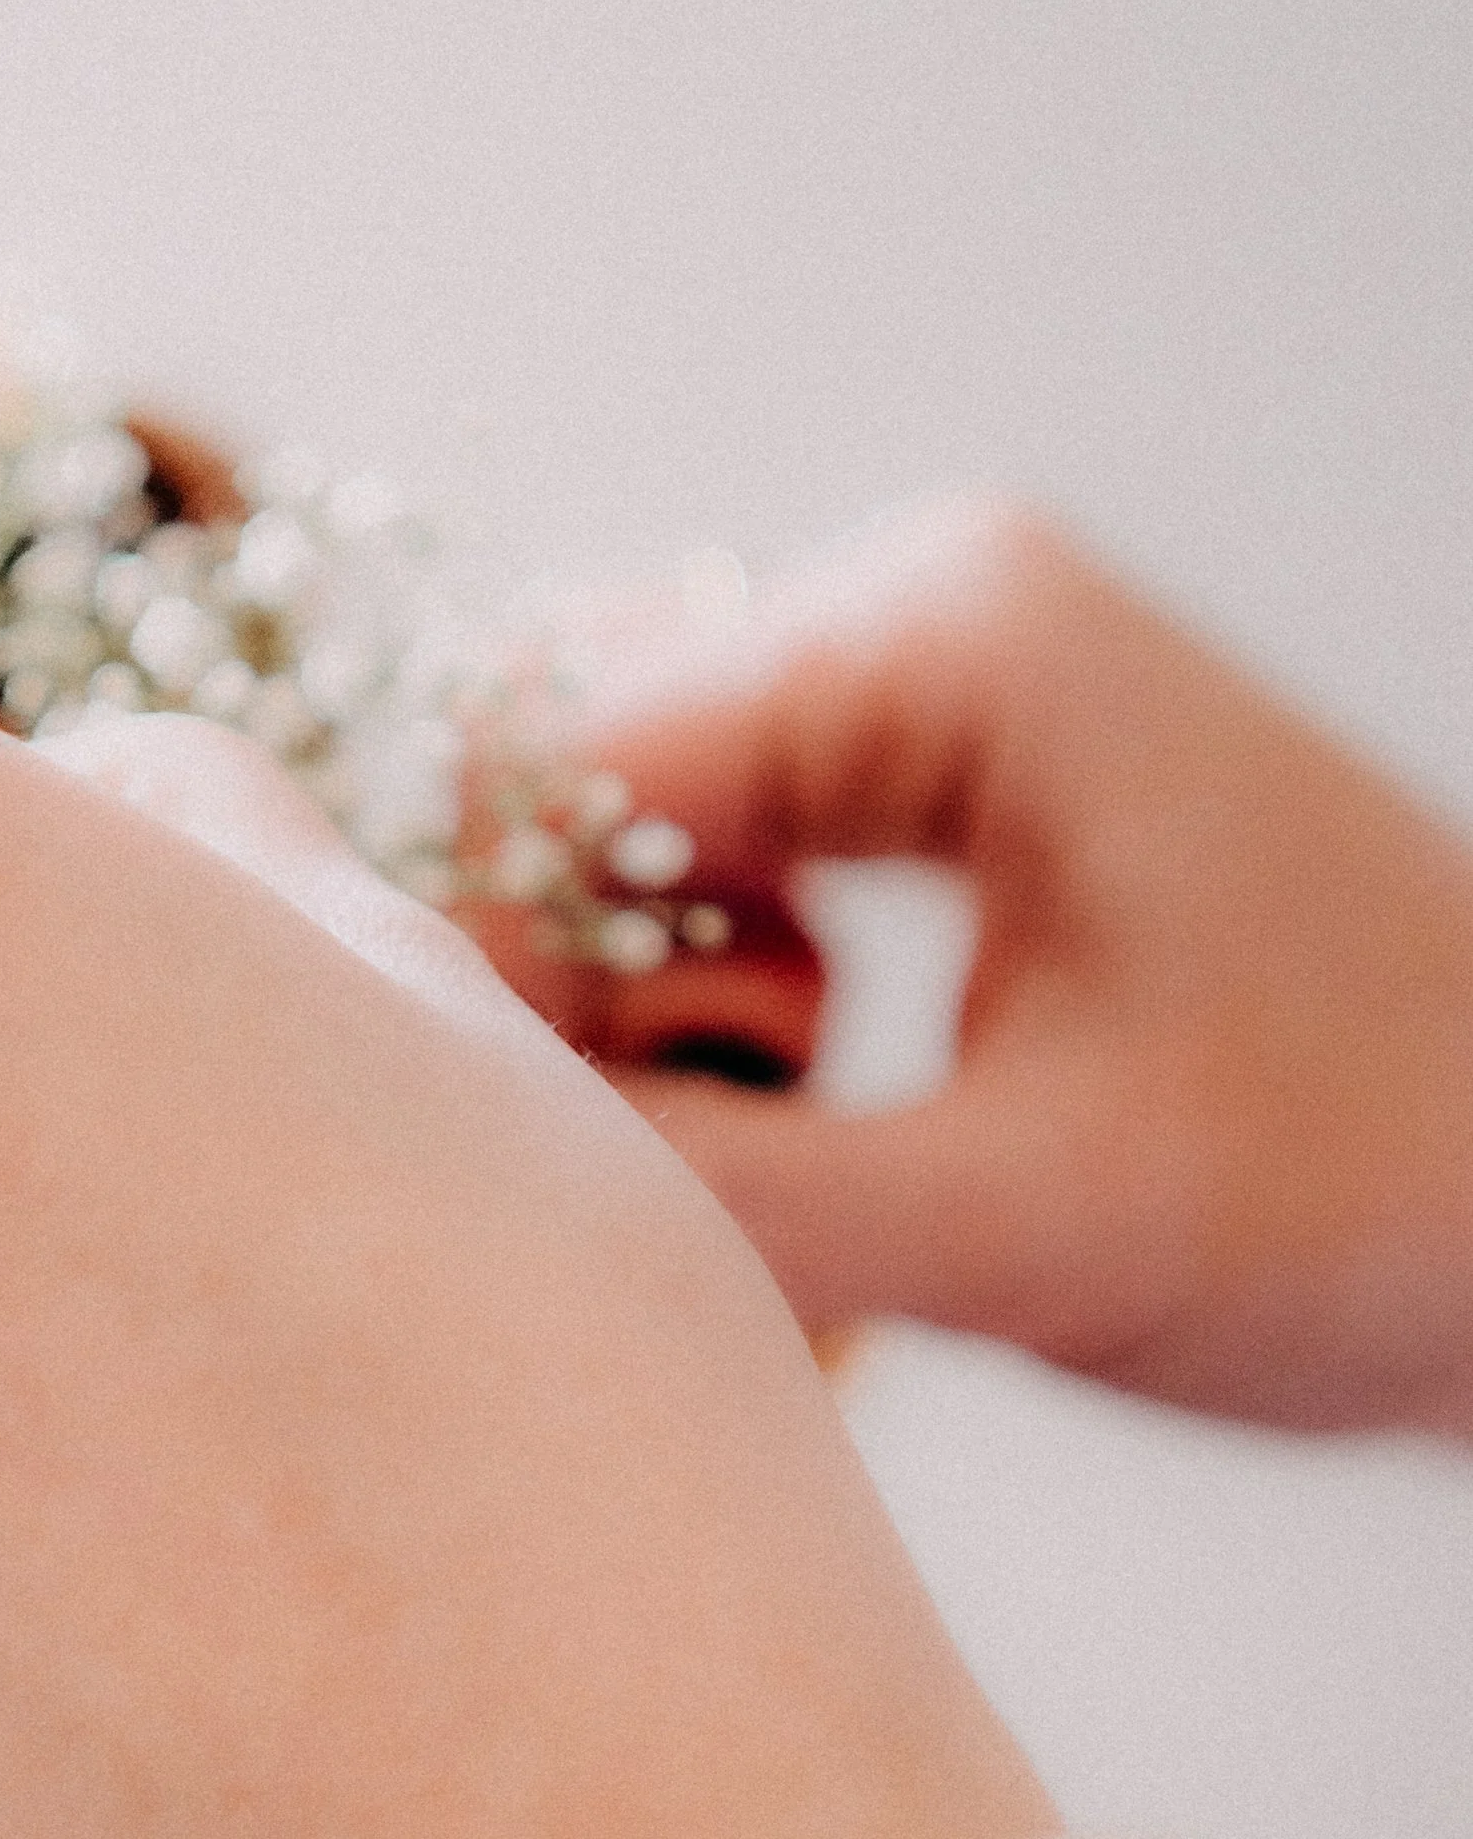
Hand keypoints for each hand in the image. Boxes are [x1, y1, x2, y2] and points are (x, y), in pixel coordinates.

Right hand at [491, 501, 1472, 1435]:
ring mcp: (931, 697)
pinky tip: (803, 1105)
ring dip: (635, 1003)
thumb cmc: (1379, 1186)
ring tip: (771, 1126)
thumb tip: (459, 1177)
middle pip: (555, 769)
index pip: (551, 761)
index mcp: (940, 637)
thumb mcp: (1021, 1222)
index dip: (494, 966)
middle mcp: (915, 616)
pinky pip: (713, 871)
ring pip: (619, 830)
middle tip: (685, 1142)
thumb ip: (721, 1193)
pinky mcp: (945, 794)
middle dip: (567, 978)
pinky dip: (710, 1010)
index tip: (536, 1154)